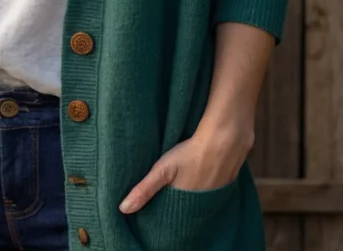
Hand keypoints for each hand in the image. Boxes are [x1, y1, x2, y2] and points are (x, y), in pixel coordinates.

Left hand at [118, 122, 253, 212]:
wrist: (223, 138)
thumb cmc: (190, 153)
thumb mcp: (162, 169)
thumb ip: (144, 189)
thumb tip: (124, 209)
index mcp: (187, 202)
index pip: (174, 215)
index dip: (165, 212)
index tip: (155, 210)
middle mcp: (204, 202)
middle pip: (188, 208)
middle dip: (178, 204)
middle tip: (169, 194)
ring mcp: (218, 192)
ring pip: (203, 200)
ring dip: (194, 196)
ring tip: (184, 185)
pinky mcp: (228, 181)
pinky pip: (216, 191)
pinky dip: (207, 188)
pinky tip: (203, 175)